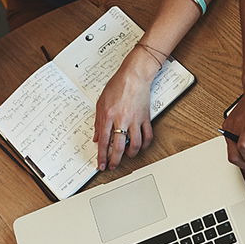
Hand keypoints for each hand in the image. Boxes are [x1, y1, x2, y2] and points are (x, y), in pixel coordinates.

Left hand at [94, 53, 156, 170]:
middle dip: (114, 160)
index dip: (102, 156)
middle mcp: (121, 120)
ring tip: (126, 156)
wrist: (133, 76)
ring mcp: (135, 120)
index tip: (101, 165)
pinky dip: (145, 144)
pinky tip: (140, 147)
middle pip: (118, 147)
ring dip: (130, 154)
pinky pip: (147, 136)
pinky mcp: (145, 118)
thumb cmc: (117, 87)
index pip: (103, 142)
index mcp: (108, 116)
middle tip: (113, 166)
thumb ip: (98, 123)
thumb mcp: (100, 103)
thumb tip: (97, 138)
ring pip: (135, 144)